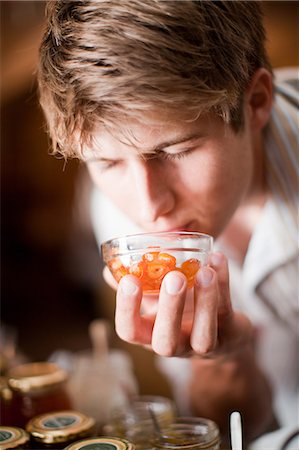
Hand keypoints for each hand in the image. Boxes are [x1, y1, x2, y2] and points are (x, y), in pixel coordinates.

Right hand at [112, 252, 252, 357]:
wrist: (221, 330)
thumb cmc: (179, 311)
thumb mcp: (155, 300)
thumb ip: (134, 284)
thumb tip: (110, 269)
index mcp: (150, 334)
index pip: (130, 331)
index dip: (127, 309)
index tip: (129, 280)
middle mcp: (174, 345)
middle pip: (167, 341)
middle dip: (170, 309)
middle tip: (174, 277)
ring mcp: (202, 345)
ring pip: (204, 336)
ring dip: (205, 301)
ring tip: (205, 271)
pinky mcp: (229, 335)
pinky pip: (227, 313)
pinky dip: (224, 285)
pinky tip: (218, 259)